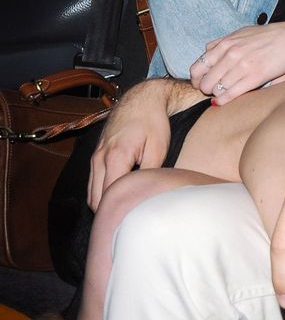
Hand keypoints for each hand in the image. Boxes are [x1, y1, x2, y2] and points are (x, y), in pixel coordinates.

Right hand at [87, 78, 184, 209]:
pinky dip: (101, 193)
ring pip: (91, 192)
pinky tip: (118, 196)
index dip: (119, 211)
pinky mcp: (96, 155)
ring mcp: (95, 157)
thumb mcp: (158, 148)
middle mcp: (100, 158)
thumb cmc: (153, 122)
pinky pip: (93, 182)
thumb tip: (147, 195)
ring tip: (123, 211)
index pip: (110, 196)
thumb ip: (150, 173)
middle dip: (109, 212)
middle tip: (128, 220)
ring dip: (103, 203)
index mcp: (116, 157)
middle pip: (95, 199)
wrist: (142, 99)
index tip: (132, 220)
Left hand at [189, 21, 284, 103]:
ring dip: (215, 95)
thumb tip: (209, 50)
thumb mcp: (242, 33)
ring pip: (215, 88)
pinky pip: (230, 93)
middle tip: (211, 92)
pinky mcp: (255, 76)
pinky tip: (223, 102)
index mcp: (226, 43)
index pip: (198, 66)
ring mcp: (242, 65)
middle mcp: (231, 53)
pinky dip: (223, 100)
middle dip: (204, 89)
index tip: (202, 82)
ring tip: (220, 96)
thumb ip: (224, 42)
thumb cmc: (269, 37)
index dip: (197, 78)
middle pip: (204, 80)